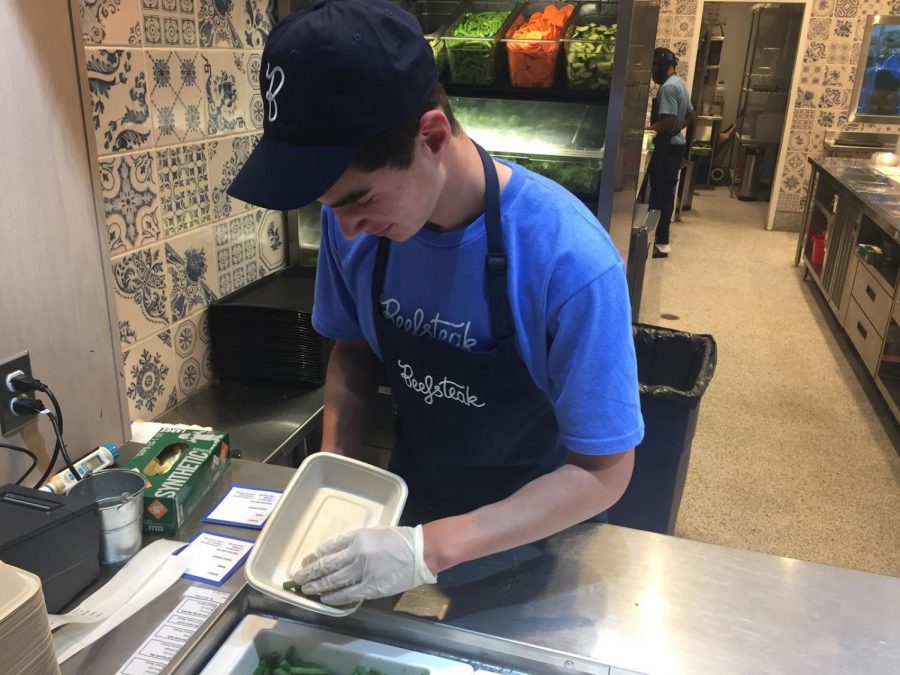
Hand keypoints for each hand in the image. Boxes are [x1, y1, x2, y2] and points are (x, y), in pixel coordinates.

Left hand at [292, 525, 436, 605]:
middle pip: (326, 565)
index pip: (328, 548)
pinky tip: (325, 599)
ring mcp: (362, 573)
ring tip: (306, 589)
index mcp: (357, 538)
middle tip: (298, 578)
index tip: (307, 561)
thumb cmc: (399, 539)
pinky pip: (347, 595)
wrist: (420, 553)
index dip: (315, 557)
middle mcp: (356, 554)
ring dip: (317, 586)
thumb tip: (336, 552)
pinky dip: (334, 597)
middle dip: (309, 573)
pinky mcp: (370, 588)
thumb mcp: (374, 532)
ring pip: (333, 581)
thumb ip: (355, 541)